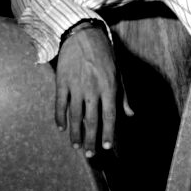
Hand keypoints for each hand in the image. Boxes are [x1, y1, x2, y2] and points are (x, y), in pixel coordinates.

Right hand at [55, 25, 131, 157]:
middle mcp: (93, 89)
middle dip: (91, 139)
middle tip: (89, 155)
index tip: (107, 147)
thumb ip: (123, 96)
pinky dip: (60, 117)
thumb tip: (130, 114)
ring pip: (75, 115)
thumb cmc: (104, 56)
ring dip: (75, 132)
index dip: (109, 133)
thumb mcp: (118, 74)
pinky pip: (60, 104)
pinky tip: (61, 127)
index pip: (110, 116)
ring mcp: (76, 86)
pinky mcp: (62, 82)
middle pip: (92, 120)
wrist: (83, 36)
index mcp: (109, 88)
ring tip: (76, 145)